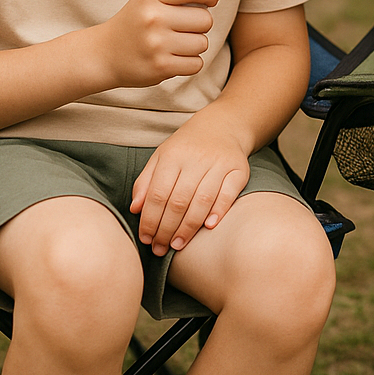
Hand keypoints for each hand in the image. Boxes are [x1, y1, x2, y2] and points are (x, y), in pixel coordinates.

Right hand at [96, 0, 221, 89]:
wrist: (104, 55)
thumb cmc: (134, 24)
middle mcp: (153, 18)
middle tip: (182, 27)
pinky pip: (196, 63)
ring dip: (194, 45)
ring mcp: (157, 44)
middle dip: (199, 24)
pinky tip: (173, 57)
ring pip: (203, 43)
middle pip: (205, 19)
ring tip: (174, 43)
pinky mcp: (161, 67)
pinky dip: (189, 62)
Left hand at [130, 118, 249, 254]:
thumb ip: (146, 182)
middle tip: (160, 248)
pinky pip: (229, 193)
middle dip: (167, 229)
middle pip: (179, 200)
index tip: (146, 238)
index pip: (158, 193)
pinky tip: (209, 227)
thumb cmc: (186, 148)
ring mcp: (219, 163)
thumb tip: (135, 209)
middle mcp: (196, 158)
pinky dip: (219, 211)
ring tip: (178, 244)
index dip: (150, 219)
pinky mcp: (238, 169)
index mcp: (173, 155)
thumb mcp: (161, 157)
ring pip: (202, 199)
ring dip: (189, 227)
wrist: (221, 126)